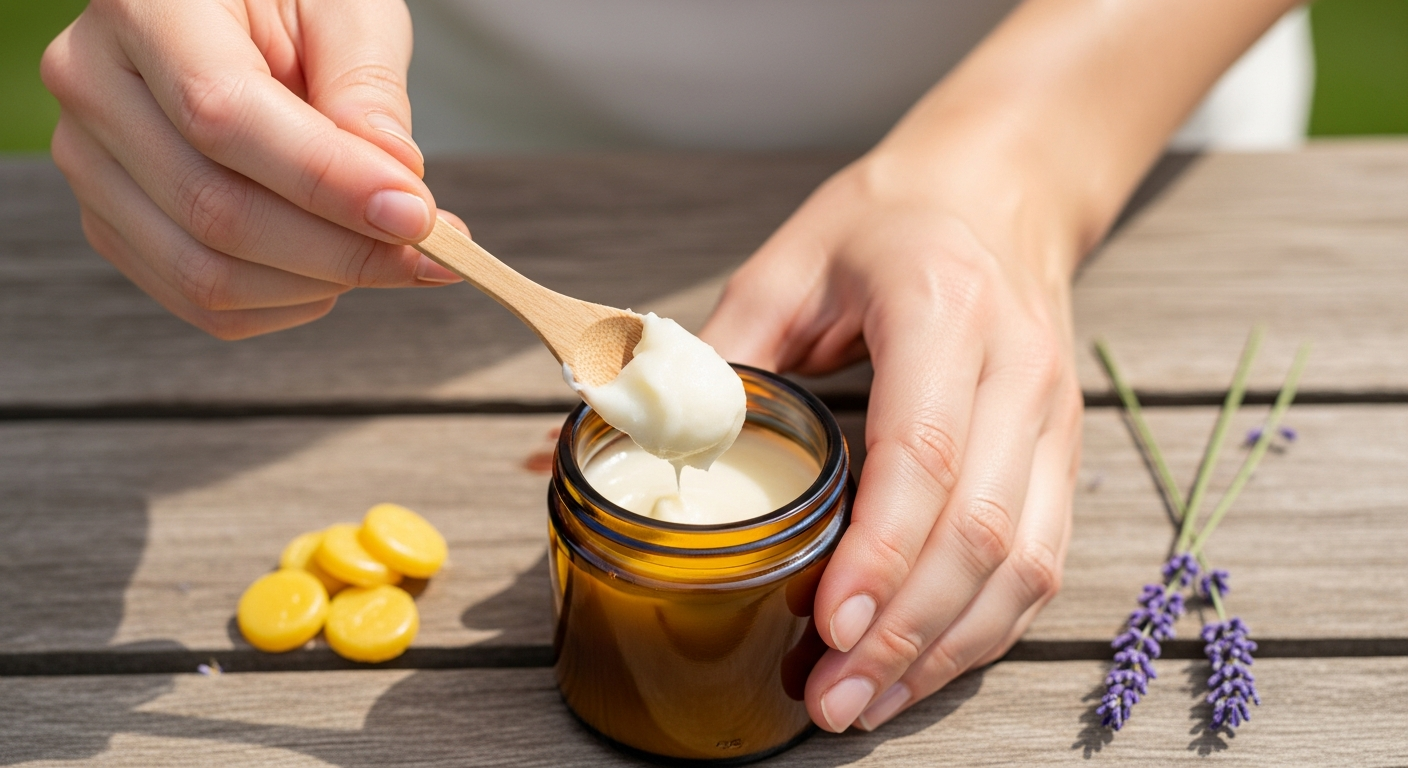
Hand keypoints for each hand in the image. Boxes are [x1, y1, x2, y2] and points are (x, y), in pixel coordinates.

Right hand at [41, 0, 462, 339]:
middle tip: (434, 249)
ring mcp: (90, 165)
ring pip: (206, 274)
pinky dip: (288, 303)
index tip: (418, 214)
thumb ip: (367, 88)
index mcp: (143, 7)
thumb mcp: (346, 8)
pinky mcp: (114, 224)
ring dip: (321, 284)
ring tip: (393, 253)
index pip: (224, 118)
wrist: (234, 14)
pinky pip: (203, 302)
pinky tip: (337, 268)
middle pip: (215, 211)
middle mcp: (93, 88)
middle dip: (342, 249)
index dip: (328, 181)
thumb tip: (393, 180)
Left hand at [701, 147, 1082, 731]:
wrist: (1000, 192)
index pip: (925, 453)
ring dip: (946, 650)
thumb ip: (709, 359)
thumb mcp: (785, 267)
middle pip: (981, 530)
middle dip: (905, 632)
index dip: (880, 553)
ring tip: (868, 704)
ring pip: (1025, 563)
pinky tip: (923, 666)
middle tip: (831, 698)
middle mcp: (1017, 371)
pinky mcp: (1063, 453)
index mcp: (942, 310)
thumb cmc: (887, 225)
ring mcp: (1054, 418)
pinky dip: (984, 629)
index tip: (830, 625)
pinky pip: (1042, 561)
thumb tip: (602, 437)